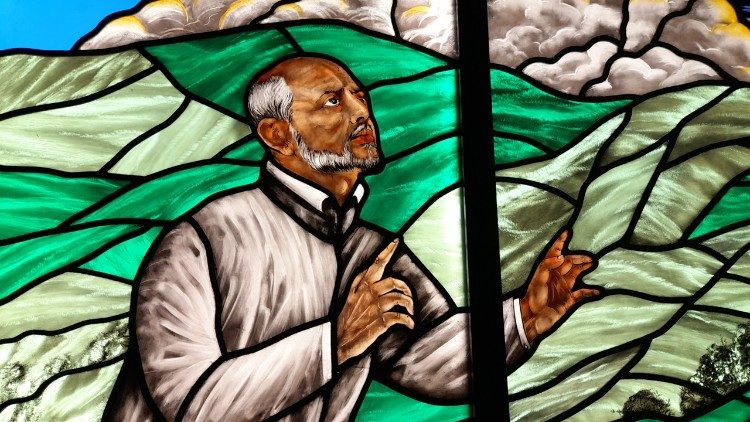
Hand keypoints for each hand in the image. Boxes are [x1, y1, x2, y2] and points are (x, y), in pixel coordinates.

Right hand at [337, 239, 414, 364]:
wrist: (337, 343)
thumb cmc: (346, 321)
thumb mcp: (349, 298)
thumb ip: (359, 284)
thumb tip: (370, 271)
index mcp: (359, 287)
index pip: (375, 265)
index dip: (386, 252)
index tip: (396, 241)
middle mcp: (367, 295)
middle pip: (391, 281)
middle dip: (404, 286)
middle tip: (408, 294)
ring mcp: (373, 308)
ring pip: (398, 298)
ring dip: (409, 304)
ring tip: (411, 311)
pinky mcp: (379, 323)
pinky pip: (399, 317)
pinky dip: (408, 320)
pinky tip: (410, 324)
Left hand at [520, 230, 598, 342]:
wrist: (534, 317)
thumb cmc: (533, 298)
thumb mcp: (538, 279)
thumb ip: (547, 266)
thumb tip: (561, 256)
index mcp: (548, 270)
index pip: (555, 252)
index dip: (560, 242)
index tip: (567, 231)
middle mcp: (557, 277)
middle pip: (569, 262)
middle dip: (578, 257)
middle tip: (589, 256)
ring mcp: (563, 287)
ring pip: (576, 273)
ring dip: (584, 268)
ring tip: (593, 263)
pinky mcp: (568, 300)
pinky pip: (582, 294)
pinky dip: (590, 292)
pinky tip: (598, 291)